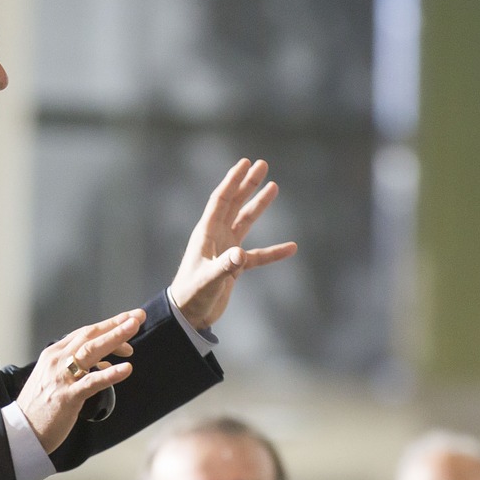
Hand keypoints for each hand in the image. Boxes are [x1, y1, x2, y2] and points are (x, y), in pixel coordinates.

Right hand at [18, 310, 143, 452]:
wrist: (21, 431)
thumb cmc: (42, 406)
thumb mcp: (58, 379)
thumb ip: (80, 368)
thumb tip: (106, 363)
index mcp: (54, 354)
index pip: (85, 333)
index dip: (109, 325)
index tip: (130, 318)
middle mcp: (57, 360)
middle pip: (90, 335)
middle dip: (115, 324)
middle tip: (138, 316)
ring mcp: (61, 377)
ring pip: (91, 351)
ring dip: (114, 337)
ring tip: (133, 328)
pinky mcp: (67, 397)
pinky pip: (91, 382)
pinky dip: (110, 374)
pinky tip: (127, 368)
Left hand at [167, 159, 297, 331]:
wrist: (188, 315)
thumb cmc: (192, 295)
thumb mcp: (208, 281)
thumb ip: (224, 267)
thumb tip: (240, 255)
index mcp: (207, 233)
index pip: (221, 200)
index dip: (233, 181)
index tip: (245, 163)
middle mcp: (217, 237)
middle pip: (234, 203)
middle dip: (248, 184)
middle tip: (262, 164)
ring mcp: (226, 250)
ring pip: (245, 222)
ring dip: (258, 204)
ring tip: (274, 186)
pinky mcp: (234, 267)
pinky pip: (258, 255)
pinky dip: (273, 252)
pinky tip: (291, 247)